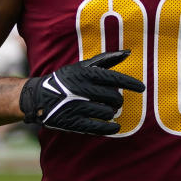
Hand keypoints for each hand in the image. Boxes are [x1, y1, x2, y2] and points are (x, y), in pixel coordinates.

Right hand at [19, 50, 143, 134]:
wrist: (38, 97)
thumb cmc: (66, 79)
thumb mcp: (82, 66)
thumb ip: (106, 60)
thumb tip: (128, 52)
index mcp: (86, 74)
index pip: (115, 78)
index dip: (131, 83)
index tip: (142, 88)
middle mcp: (82, 89)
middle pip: (114, 98)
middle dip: (117, 101)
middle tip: (113, 102)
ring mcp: (78, 106)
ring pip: (108, 112)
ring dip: (112, 113)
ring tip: (108, 111)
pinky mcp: (73, 122)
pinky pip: (99, 127)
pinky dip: (110, 128)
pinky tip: (114, 127)